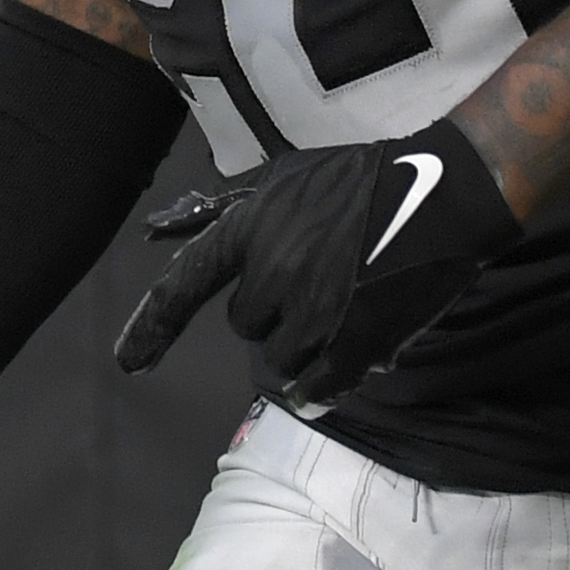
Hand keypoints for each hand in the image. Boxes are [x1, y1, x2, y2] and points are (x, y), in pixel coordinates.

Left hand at [112, 121, 520, 401]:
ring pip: (281, 358)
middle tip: (316, 284)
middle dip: (273, 313)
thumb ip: (220, 212)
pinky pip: (317, 387)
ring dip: (303, 344)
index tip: (127, 361)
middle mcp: (272, 272)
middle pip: (247, 326)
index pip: (185, 284)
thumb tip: (154, 231)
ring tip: (342, 306)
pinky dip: (317, 390)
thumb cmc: (359, 182)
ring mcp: (314, 312)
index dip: (152, 326)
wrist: (441, 194)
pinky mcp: (354, 343)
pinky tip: (326, 385)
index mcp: (250, 230)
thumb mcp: (281, 179)